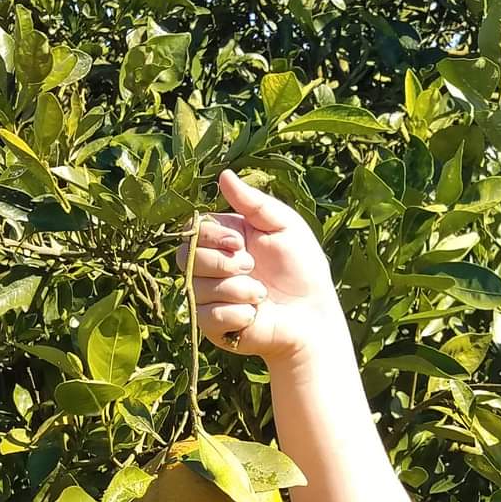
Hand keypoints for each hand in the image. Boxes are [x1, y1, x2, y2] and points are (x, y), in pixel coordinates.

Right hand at [176, 169, 340, 363]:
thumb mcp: (284, 226)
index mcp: (224, 239)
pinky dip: (237, 314)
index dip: (211, 236)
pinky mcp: (214, 327)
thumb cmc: (302, 268)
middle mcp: (212, 267)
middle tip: (252, 267)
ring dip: (237, 290)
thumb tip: (224, 174)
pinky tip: (256, 314)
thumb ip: (254, 202)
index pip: (193, 230)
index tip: (239, 241)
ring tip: (262, 294)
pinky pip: (207, 317)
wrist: (313, 314)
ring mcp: (210, 297)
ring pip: (198, 288)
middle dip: (222, 263)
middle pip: (186, 257)